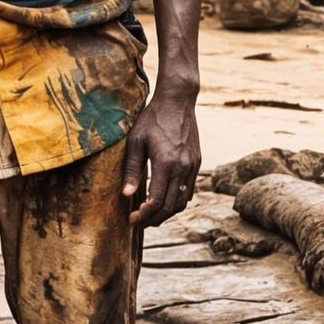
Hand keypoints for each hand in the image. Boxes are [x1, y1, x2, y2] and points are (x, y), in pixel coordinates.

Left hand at [121, 91, 199, 227]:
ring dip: (166, 213)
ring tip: (151, 216)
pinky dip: (177, 201)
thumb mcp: (136, 141)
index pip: (156, 201)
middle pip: (170, 207)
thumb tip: (126, 195)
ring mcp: (192, 166)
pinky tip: (164, 201)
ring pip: (182, 202)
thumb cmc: (152, 119)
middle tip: (139, 222)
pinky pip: (188, 190)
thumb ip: (132, 169)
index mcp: (166, 163)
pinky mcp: (197, 163)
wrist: (178, 101)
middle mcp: (183, 168)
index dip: (143, 215)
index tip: (132, 219)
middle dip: (154, 219)